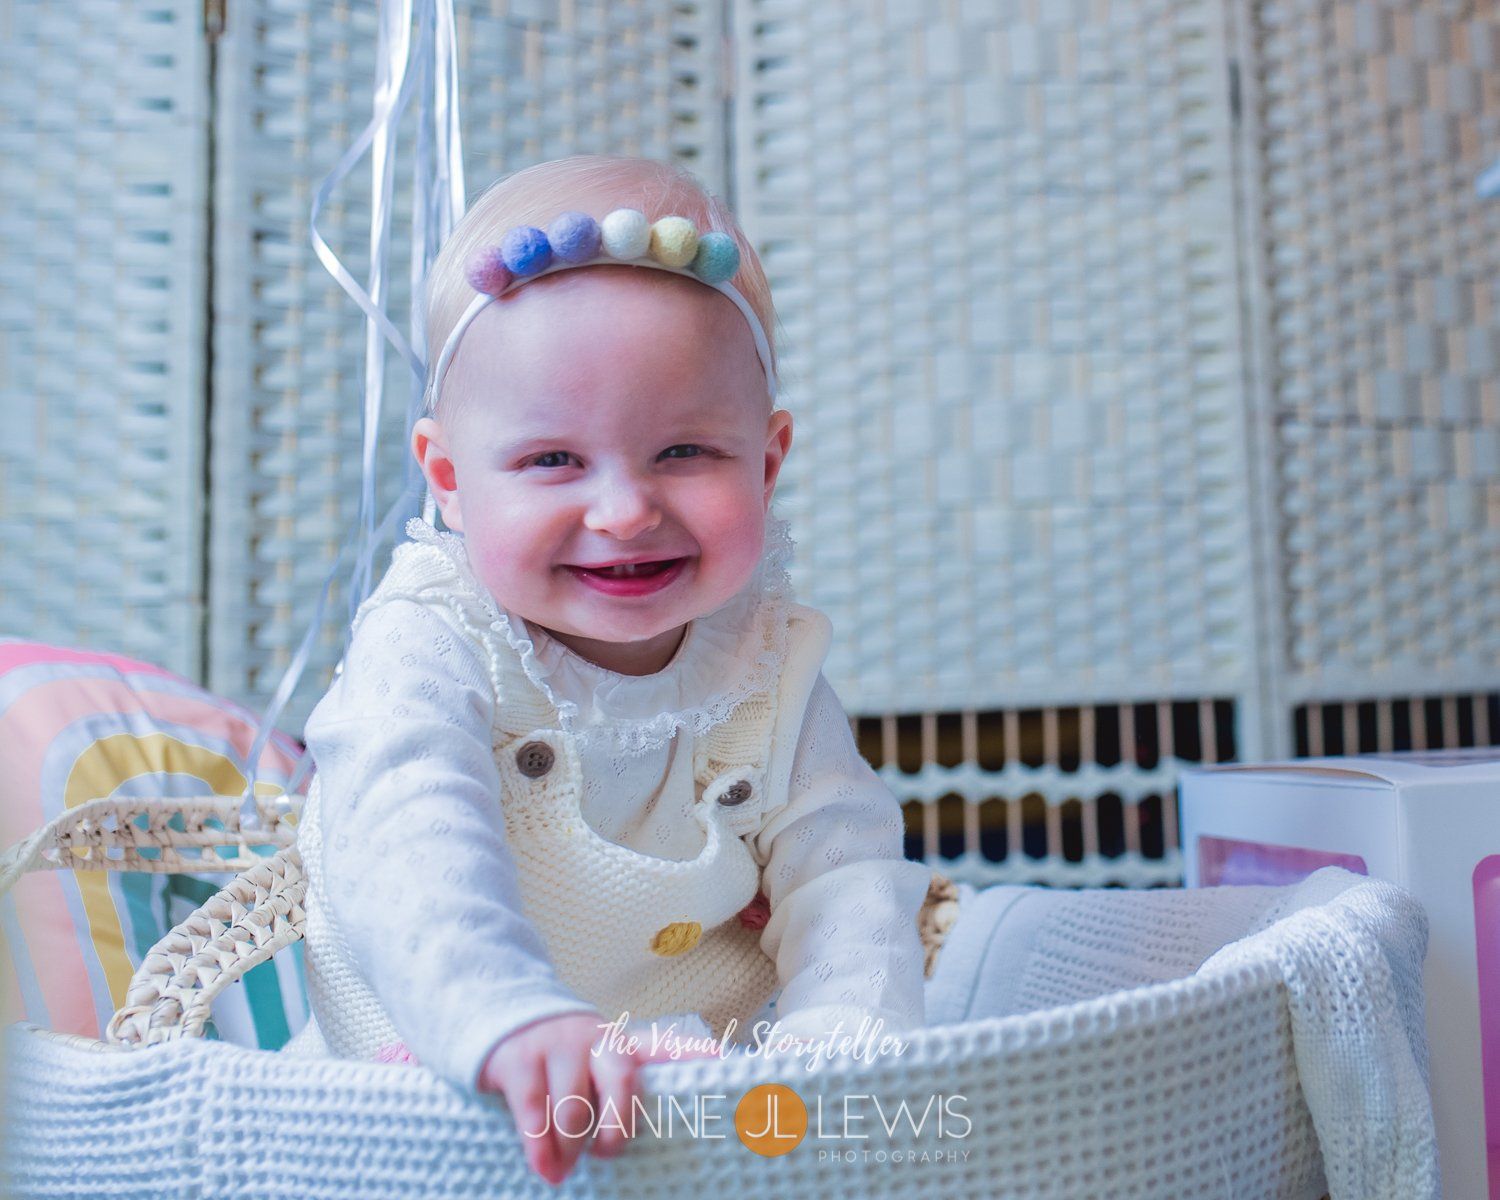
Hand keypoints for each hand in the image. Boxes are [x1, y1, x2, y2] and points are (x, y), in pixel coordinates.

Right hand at [479, 1011, 707, 1185]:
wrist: (501, 1018)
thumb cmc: (562, 1061)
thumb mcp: (596, 1068)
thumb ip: (621, 1096)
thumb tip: (650, 1142)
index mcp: (623, 1044)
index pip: (667, 1046)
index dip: (695, 1055)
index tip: (724, 1063)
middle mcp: (596, 1039)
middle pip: (623, 1080)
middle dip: (619, 1125)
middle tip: (607, 1154)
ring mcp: (557, 1045)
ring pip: (574, 1104)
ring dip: (572, 1146)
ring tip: (565, 1170)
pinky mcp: (519, 1058)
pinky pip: (533, 1108)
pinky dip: (540, 1145)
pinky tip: (544, 1167)